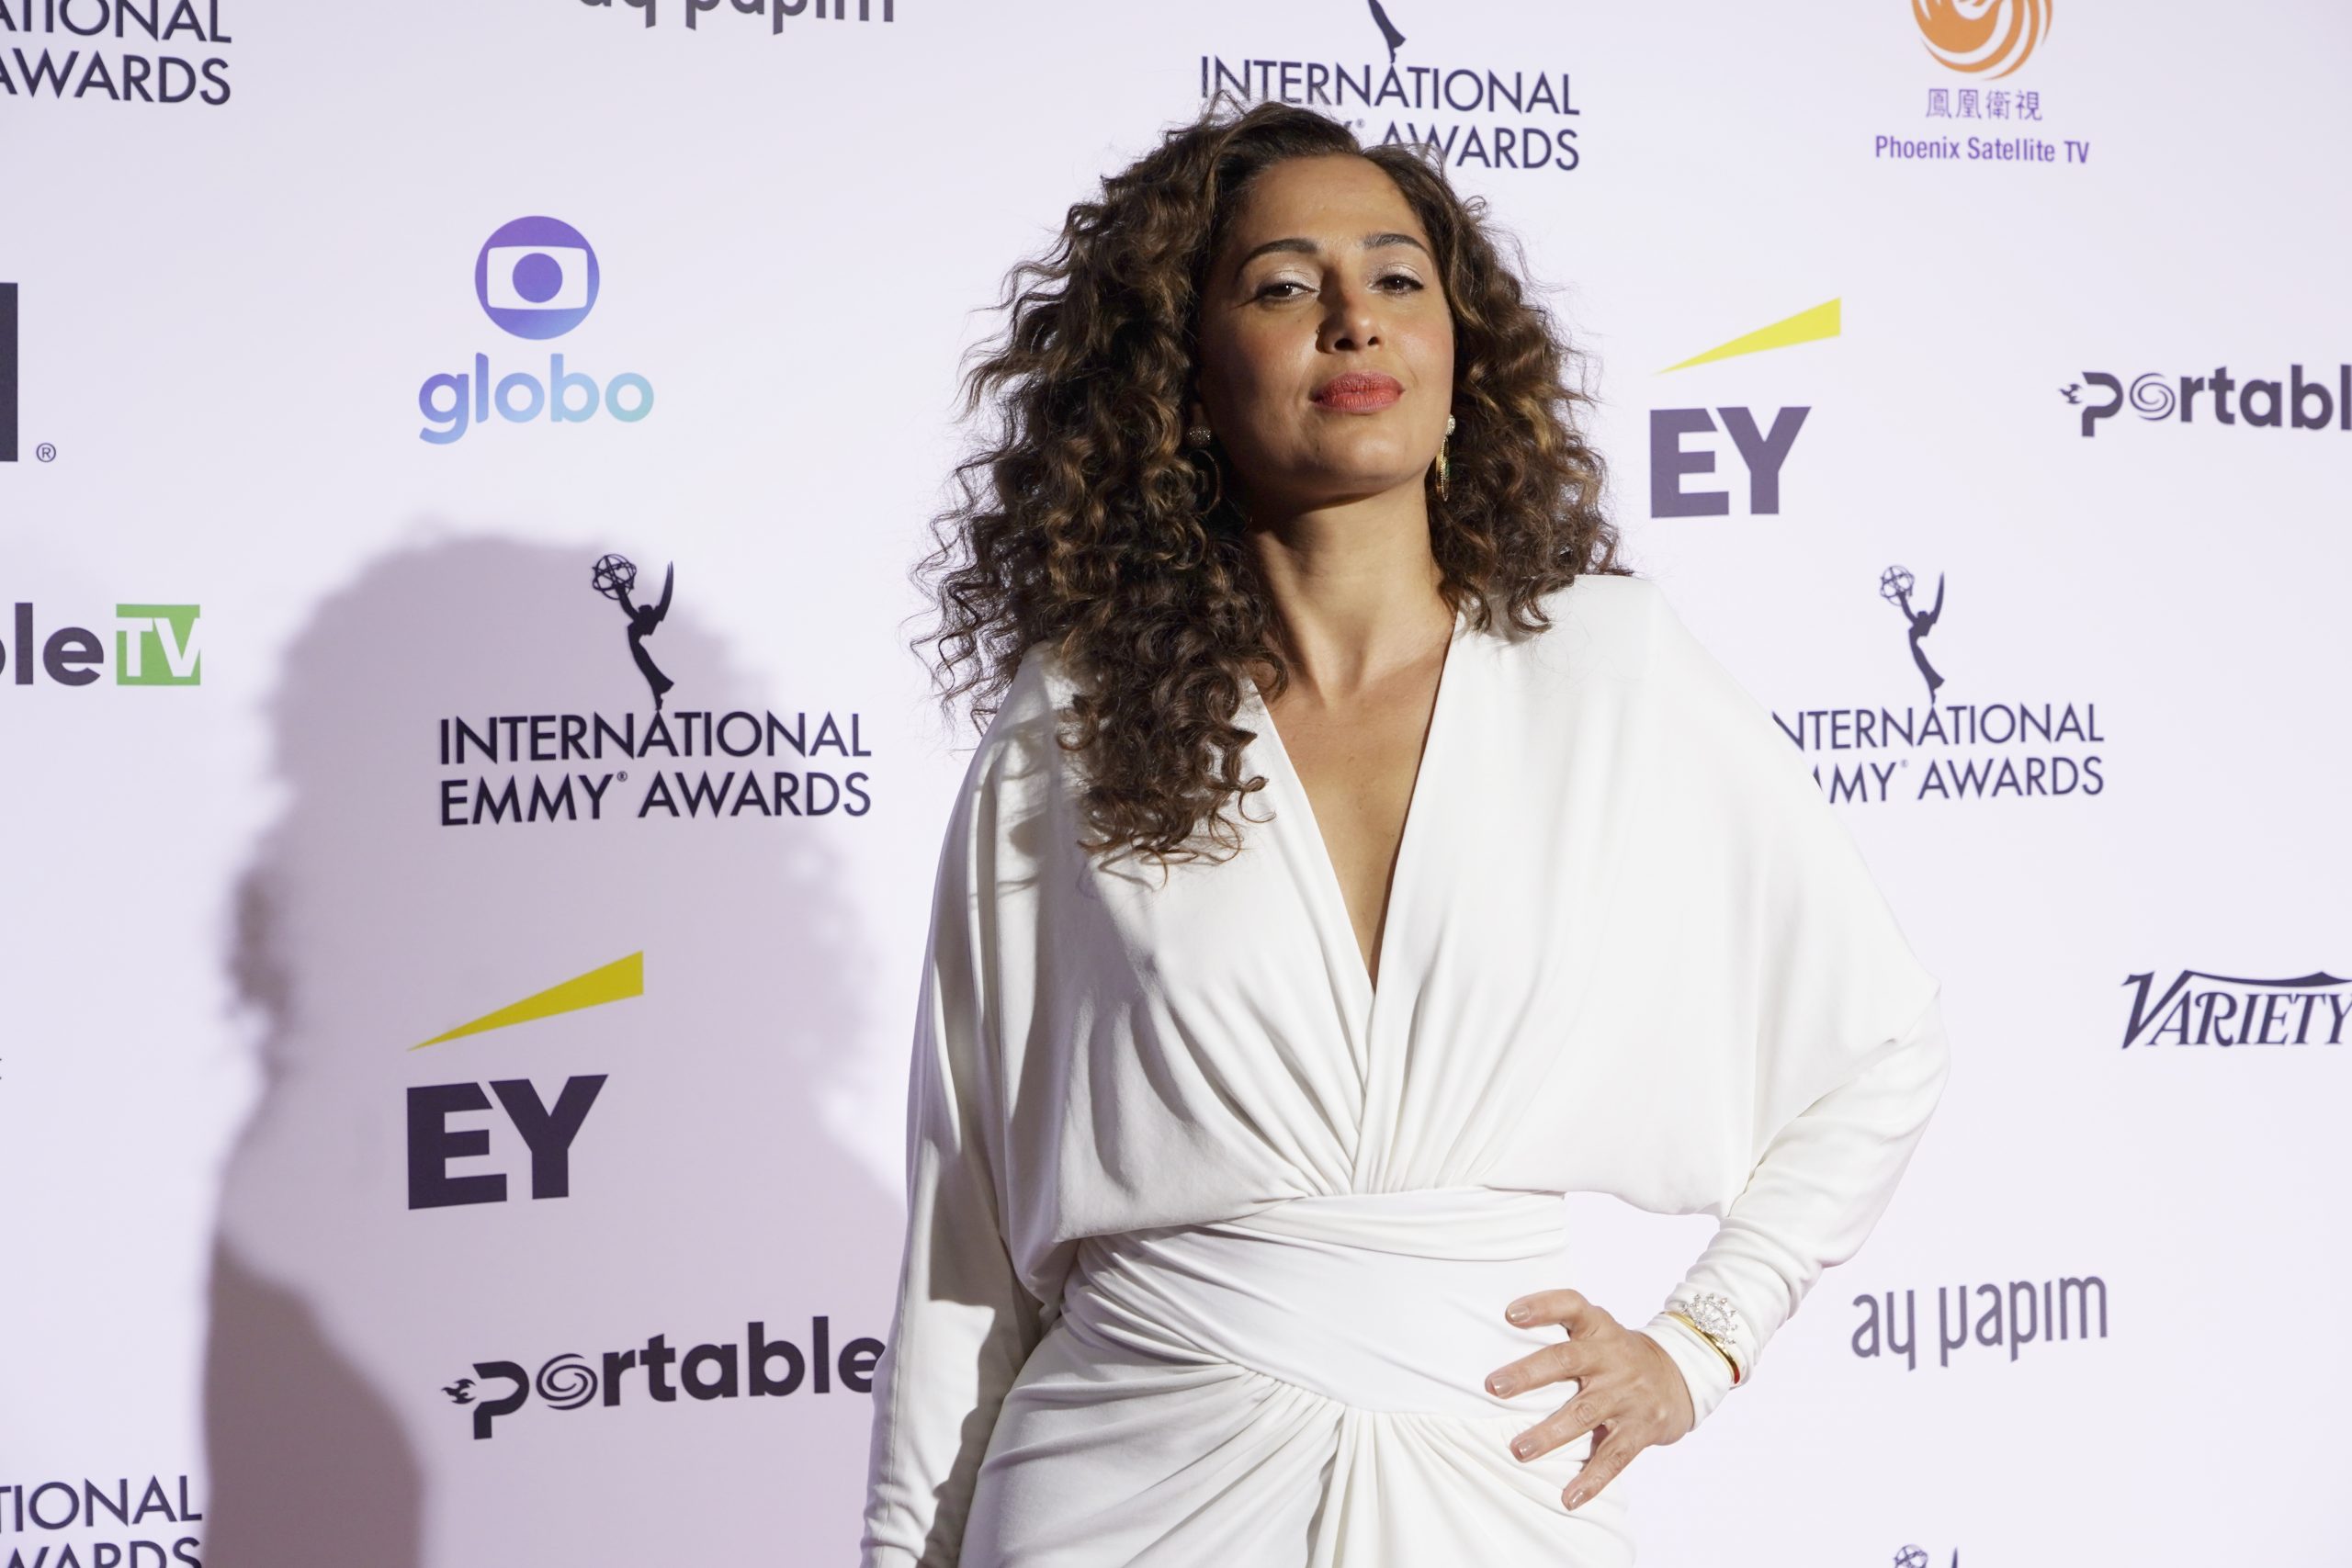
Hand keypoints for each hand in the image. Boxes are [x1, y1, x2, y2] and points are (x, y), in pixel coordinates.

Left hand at [1484, 1288, 1695, 1510]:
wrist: (1681, 1377)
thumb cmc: (1619, 1354)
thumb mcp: (1599, 1330)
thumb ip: (1562, 1335)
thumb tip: (1493, 1347)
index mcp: (1598, 1327)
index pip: (1571, 1305)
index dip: (1542, 1306)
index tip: (1510, 1314)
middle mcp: (1612, 1356)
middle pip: (1567, 1360)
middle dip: (1529, 1374)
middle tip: (1493, 1387)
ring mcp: (1627, 1394)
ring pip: (1585, 1412)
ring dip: (1550, 1433)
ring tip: (1519, 1450)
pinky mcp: (1641, 1428)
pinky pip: (1614, 1457)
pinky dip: (1592, 1479)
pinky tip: (1569, 1497)